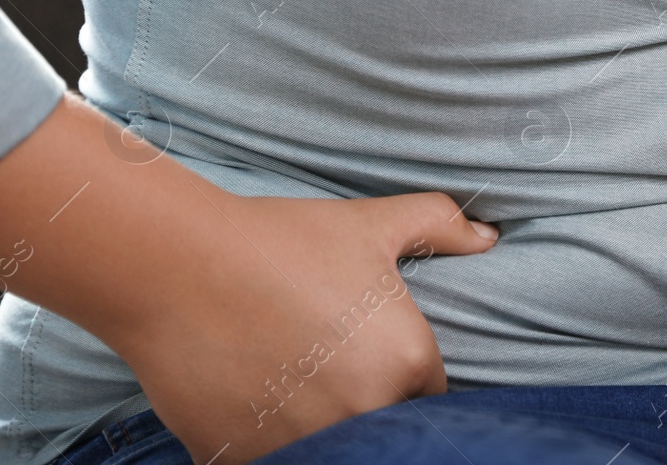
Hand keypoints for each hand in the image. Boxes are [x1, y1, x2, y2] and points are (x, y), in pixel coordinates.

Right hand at [114, 187, 496, 463]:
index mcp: (406, 361)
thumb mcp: (371, 224)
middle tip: (330, 369)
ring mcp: (306, 442)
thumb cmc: (282, 240)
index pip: (430, 394)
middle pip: (385, 426)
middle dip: (368, 405)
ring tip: (291, 383)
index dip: (405, 378)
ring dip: (322, 426)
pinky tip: (254, 401)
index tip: (375, 359)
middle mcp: (366, 411)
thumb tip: (488, 237)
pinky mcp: (247, 459)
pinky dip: (271, 442)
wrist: (178, 266)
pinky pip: (277, 460)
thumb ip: (438, 226)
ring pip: (334, 448)